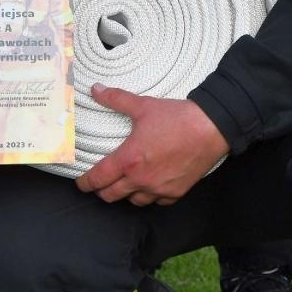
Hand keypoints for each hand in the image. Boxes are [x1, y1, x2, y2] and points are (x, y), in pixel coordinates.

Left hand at [75, 85, 228, 206]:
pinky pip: (157, 202)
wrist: (210, 128)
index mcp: (129, 160)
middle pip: (111, 196)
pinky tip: (150, 186)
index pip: (98, 178)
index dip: (85, 183)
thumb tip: (96, 89)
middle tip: (100, 184)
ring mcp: (159, 189)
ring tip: (125, 184)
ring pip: (133, 202)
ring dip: (126, 194)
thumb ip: (116, 99)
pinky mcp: (175, 192)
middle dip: (102, 191)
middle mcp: (141, 179)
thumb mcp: (143, 105)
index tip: (81, 184)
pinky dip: (150, 196)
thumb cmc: (176, 118)